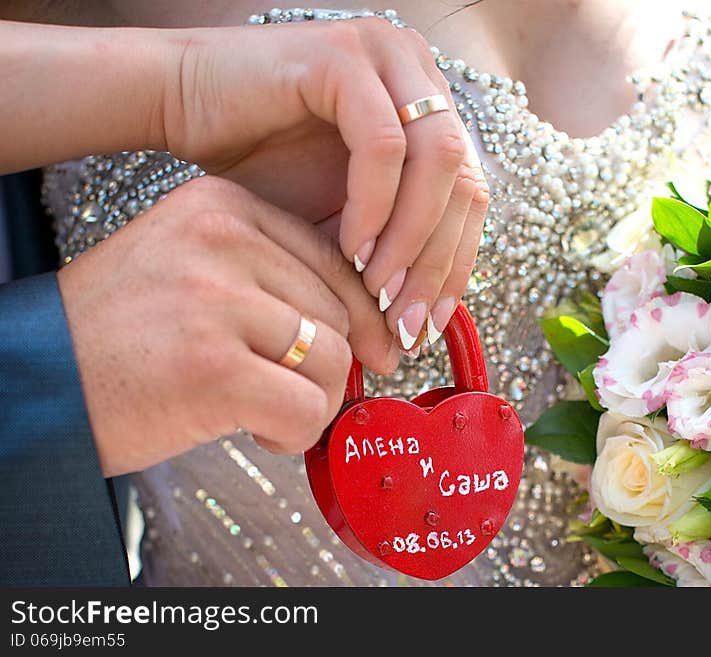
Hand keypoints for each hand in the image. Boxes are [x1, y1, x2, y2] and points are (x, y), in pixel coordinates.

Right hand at [58, 176, 396, 475]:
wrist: (36, 383)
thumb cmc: (122, 337)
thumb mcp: (193, 273)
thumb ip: (273, 283)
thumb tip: (374, 332)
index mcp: (221, 207)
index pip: (333, 259)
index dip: (358, 317)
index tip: (366, 354)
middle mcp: (221, 240)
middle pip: (339, 311)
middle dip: (329, 367)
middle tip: (289, 392)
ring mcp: (216, 301)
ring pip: (334, 359)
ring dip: (314, 401)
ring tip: (268, 413)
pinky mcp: (213, 368)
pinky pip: (308, 406)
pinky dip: (295, 433)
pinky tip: (261, 433)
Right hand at [160, 17, 488, 350]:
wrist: (185, 105)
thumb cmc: (260, 168)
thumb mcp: (339, 226)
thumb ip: (386, 261)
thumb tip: (419, 333)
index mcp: (429, 108)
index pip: (470, 194)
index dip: (457, 264)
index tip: (427, 324)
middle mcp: (419, 73)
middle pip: (463, 179)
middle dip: (438, 262)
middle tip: (403, 320)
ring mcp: (386, 56)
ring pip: (437, 158)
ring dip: (411, 236)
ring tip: (376, 288)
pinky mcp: (343, 56)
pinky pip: (382, 143)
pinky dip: (374, 204)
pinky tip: (349, 248)